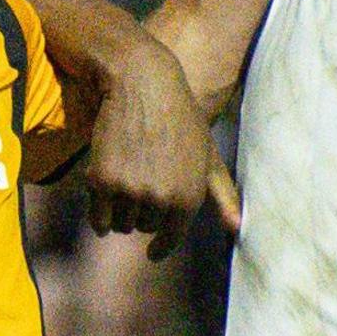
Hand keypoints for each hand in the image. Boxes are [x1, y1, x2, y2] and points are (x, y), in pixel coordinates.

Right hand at [79, 44, 235, 249]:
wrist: (142, 83)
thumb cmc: (180, 118)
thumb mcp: (206, 154)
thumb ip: (222, 193)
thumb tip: (238, 227)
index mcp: (189, 196)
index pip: (170, 238)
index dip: (160, 247)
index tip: (153, 252)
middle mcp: (161, 199)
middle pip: (143, 228)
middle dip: (142, 212)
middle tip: (140, 181)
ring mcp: (130, 191)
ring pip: (120, 225)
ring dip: (119, 210)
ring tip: (124, 180)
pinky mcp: (102, 181)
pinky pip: (98, 218)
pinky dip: (98, 214)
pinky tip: (103, 194)